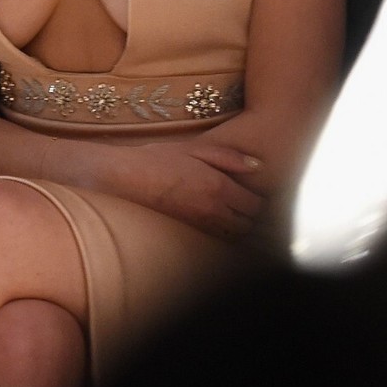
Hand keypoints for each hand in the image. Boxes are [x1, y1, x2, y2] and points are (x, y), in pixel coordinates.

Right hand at [96, 141, 265, 239]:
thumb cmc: (160, 159)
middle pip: (248, 224)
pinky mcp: (187, 231)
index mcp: (219, 186)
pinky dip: (222, 233)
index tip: (255, 191)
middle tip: (247, 203)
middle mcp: (213, 209)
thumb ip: (229, 157)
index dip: (259, 199)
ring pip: (233, 235)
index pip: (255, 204)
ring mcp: (200, 224)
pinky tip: (216, 221)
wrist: (127, 177)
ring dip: (239, 226)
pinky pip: (215, 238)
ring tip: (235, 213)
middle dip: (252, 215)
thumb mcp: (197, 148)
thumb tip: (257, 166)